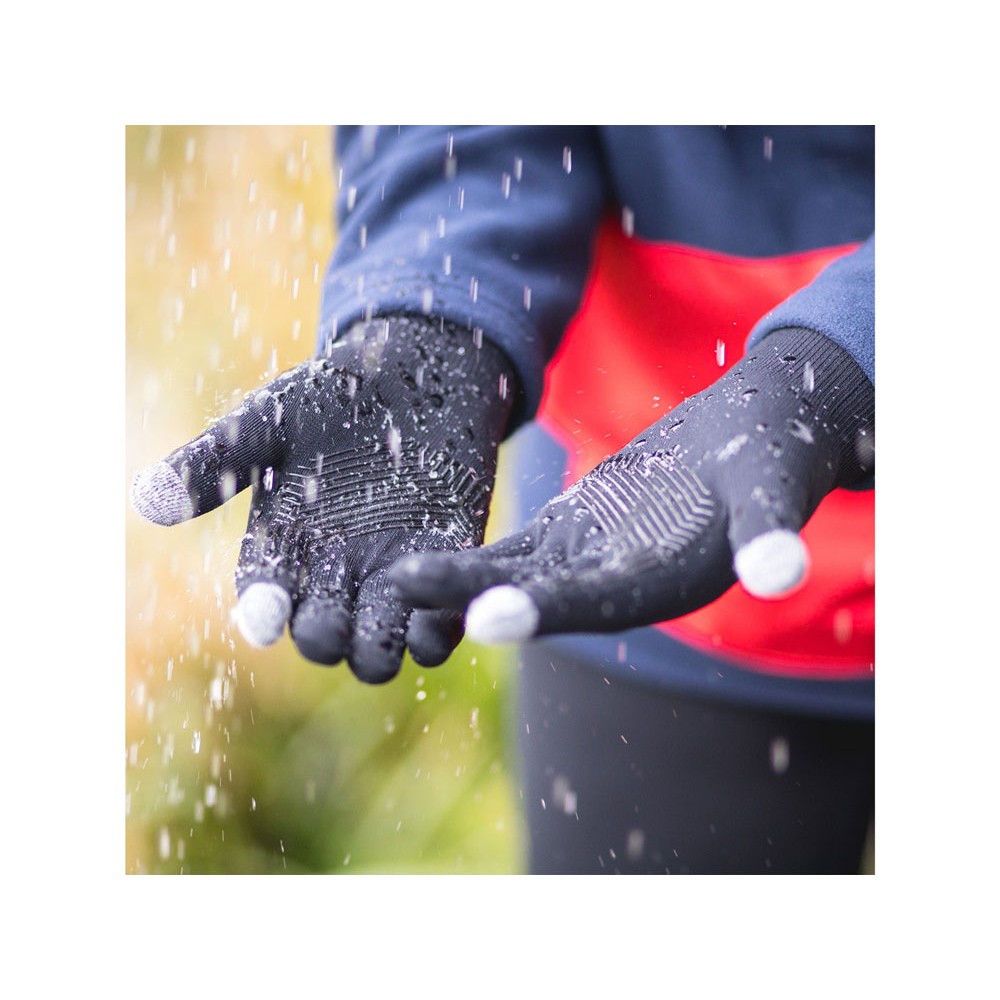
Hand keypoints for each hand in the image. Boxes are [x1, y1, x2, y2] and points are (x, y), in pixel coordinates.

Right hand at [131, 315, 513, 681]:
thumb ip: (215, 460)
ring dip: (383, 645)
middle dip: (325, 637)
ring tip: (390, 616)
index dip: (263, 611)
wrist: (411, 375)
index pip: (264, 599)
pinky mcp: (444, 567)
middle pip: (323, 638)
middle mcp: (333, 575)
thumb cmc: (330, 394)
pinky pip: (440, 622)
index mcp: (282, 548)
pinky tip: (442, 603)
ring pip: (380, 648)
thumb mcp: (268, 420)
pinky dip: (439, 626)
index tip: (265, 615)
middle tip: (334, 619)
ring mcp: (390, 577)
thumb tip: (143, 500)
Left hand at [389, 327, 873, 642]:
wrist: (755, 440)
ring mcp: (588, 564)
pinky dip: (469, 557)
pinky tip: (415, 556)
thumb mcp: (776, 487)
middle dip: (472, 596)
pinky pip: (512, 552)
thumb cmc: (772, 457)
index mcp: (666, 581)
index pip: (598, 600)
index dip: (544, 607)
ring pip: (514, 577)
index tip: (486, 613)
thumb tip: (784, 573)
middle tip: (403, 592)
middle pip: (538, 596)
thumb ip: (773, 532)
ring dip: (455, 580)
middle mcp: (618, 585)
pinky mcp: (569, 539)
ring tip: (388, 576)